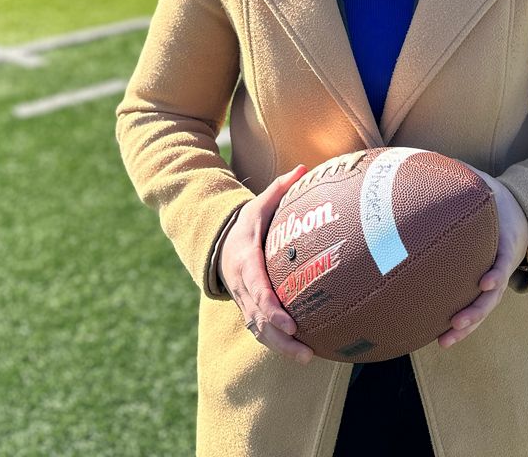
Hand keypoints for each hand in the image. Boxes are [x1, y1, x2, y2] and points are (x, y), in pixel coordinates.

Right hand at [219, 164, 315, 364]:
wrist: (219, 244)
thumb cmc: (247, 224)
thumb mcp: (259, 204)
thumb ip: (280, 188)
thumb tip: (305, 168)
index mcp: (245, 260)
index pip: (256, 287)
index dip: (271, 306)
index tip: (289, 321)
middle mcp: (242, 286)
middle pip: (258, 317)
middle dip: (279, 336)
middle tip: (304, 348)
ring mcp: (243, 302)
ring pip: (259, 330)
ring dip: (281, 348)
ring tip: (308, 358)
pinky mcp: (249, 311)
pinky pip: (261, 332)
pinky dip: (278, 345)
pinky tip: (303, 354)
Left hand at [437, 164, 527, 348]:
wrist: (519, 213)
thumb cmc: (494, 195)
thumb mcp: (484, 182)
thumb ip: (463, 175)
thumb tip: (433, 158)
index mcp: (506, 239)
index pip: (504, 258)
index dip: (497, 271)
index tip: (486, 281)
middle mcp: (502, 263)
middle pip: (493, 293)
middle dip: (476, 311)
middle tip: (457, 322)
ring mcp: (495, 277)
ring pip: (484, 308)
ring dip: (467, 325)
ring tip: (445, 340)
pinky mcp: (486, 286)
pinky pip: (475, 307)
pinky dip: (462, 322)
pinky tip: (439, 336)